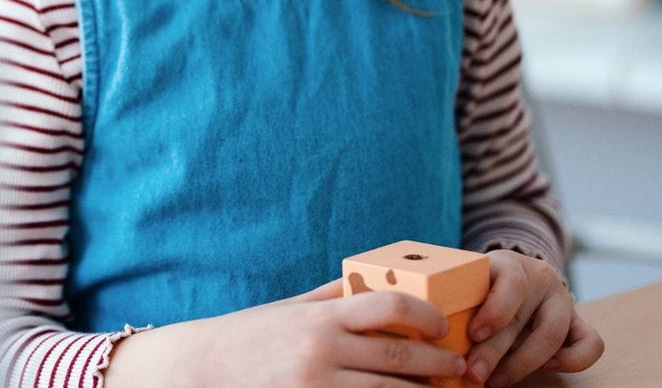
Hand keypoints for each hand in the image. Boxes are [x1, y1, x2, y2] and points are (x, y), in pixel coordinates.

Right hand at [104, 279, 469, 387]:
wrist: (201, 368)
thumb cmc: (250, 336)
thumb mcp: (291, 309)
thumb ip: (333, 298)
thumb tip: (374, 284)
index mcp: (323, 317)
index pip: (392, 306)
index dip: (427, 316)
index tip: (442, 326)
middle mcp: (323, 351)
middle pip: (401, 357)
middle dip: (439, 365)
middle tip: (459, 369)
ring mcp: (316, 385)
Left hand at [463, 250, 602, 385]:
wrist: (512, 276)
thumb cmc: (481, 285)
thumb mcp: (468, 282)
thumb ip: (458, 300)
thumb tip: (438, 334)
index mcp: (510, 264)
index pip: (511, 283)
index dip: (494, 310)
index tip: (473, 334)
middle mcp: (541, 279)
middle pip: (523, 319)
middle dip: (495, 352)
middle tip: (474, 372)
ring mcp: (562, 301)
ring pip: (553, 334)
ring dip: (523, 364)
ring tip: (497, 381)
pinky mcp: (579, 323)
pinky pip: (592, 343)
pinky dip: (572, 360)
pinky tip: (546, 367)